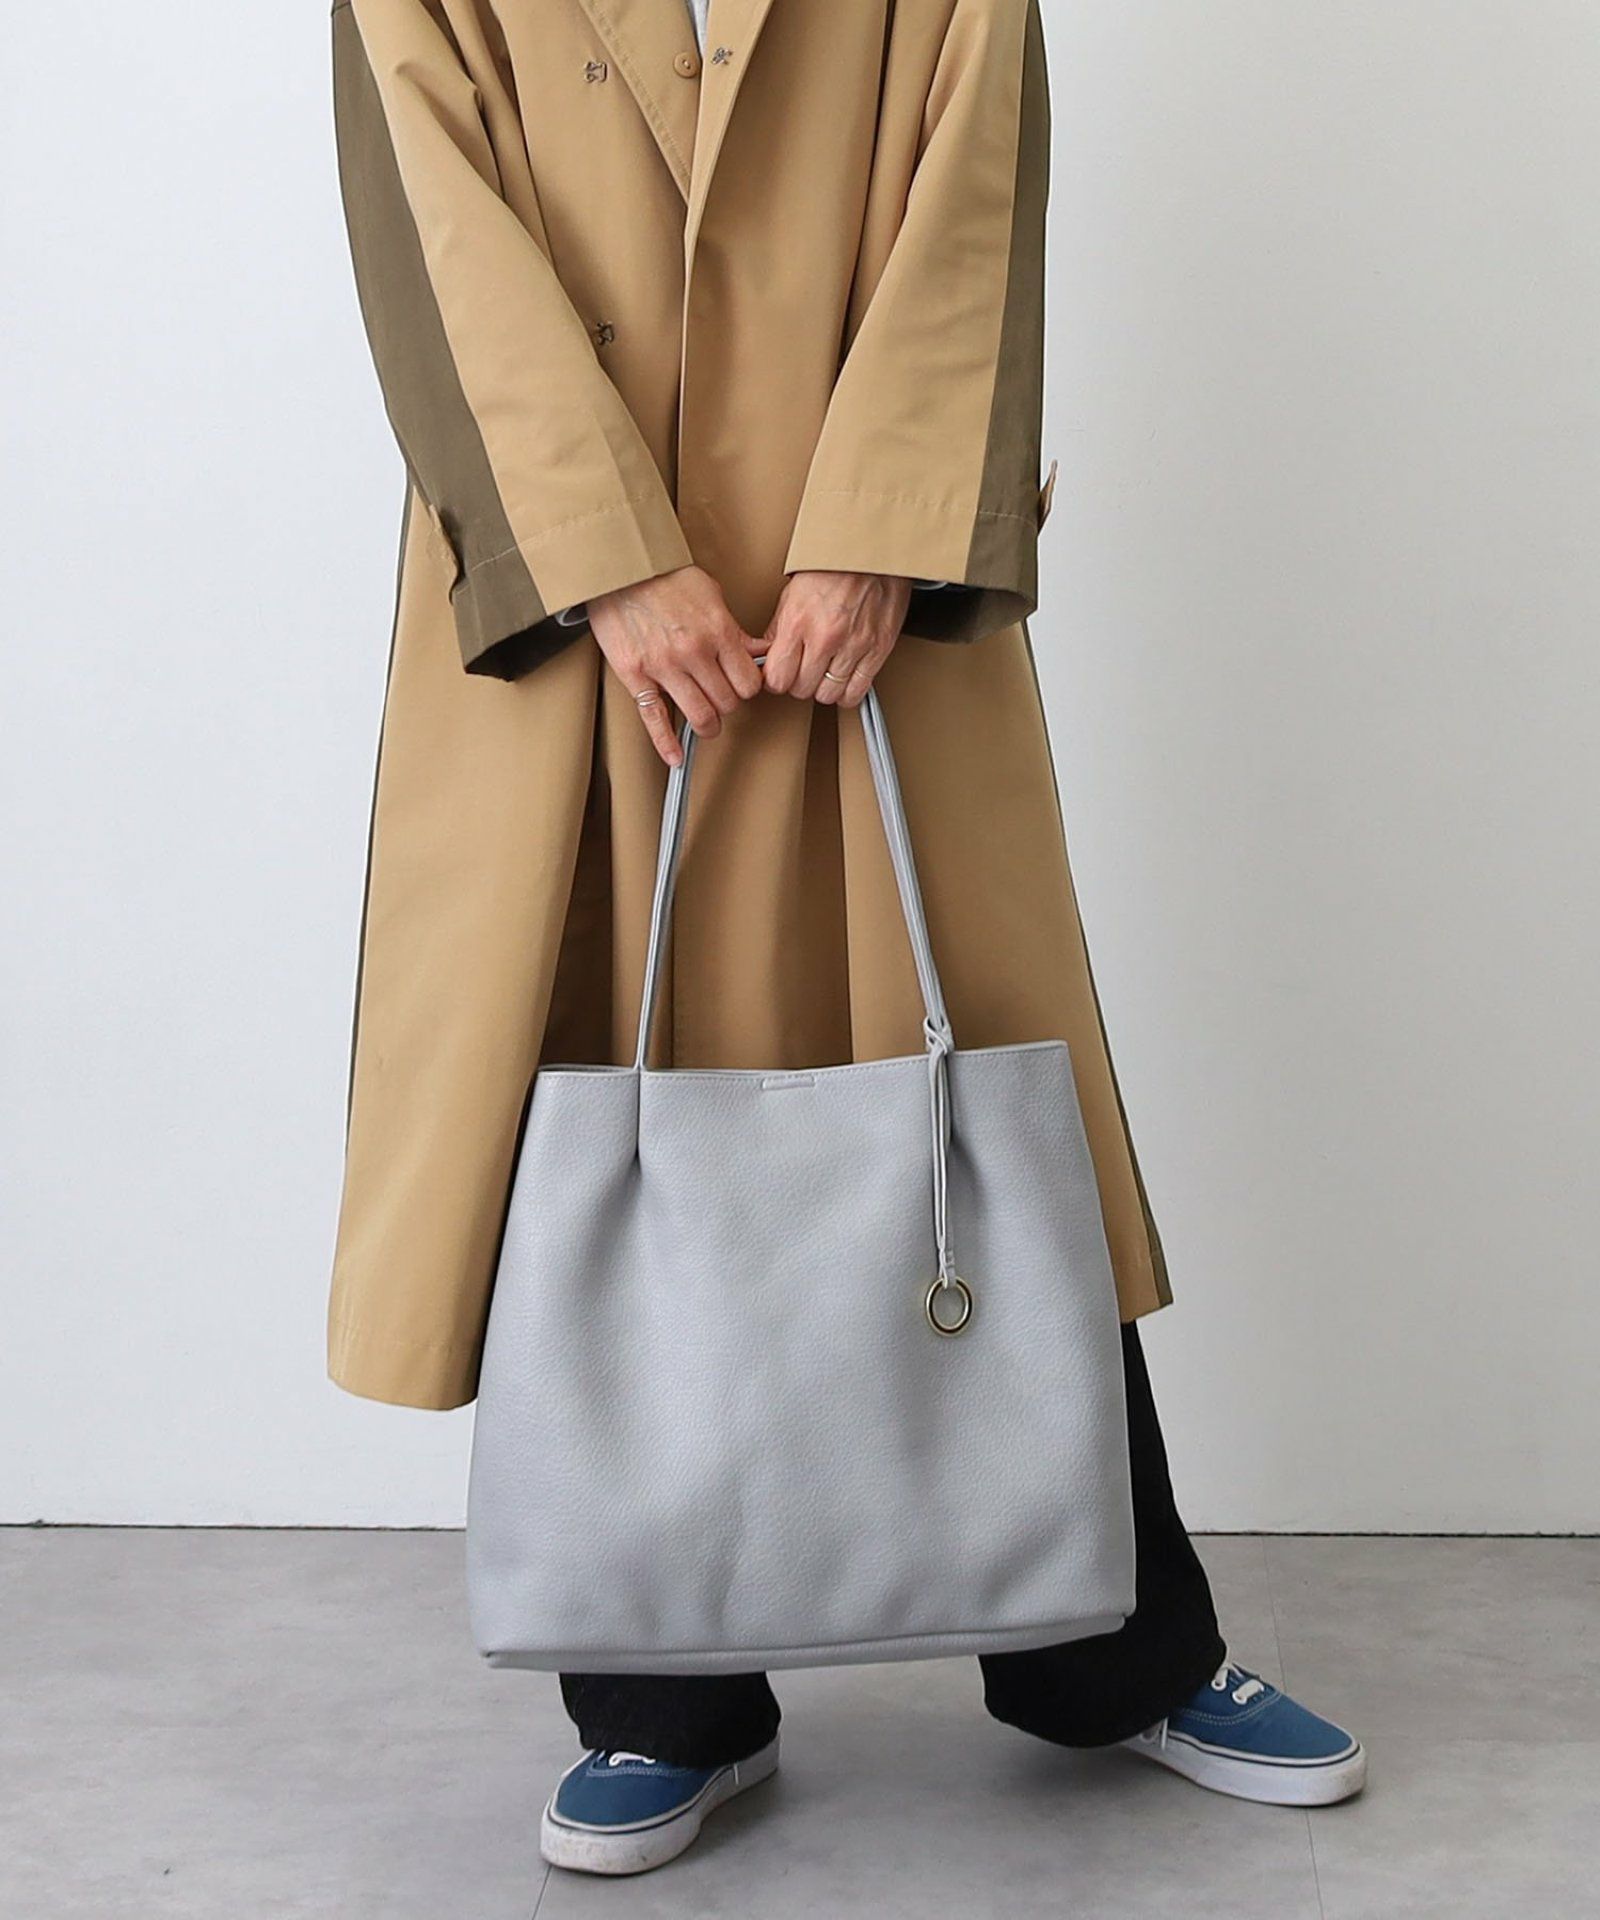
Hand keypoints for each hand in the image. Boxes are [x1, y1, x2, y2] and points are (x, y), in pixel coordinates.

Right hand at [589, 566, 762, 766]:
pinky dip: (666, 743)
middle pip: (728, 702)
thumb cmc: (665, 576)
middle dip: (729, 704)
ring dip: (708, 724)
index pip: (749, 683)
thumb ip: (734, 628)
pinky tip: (675, 757)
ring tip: (707, 722)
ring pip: (700, 715)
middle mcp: (693, 652)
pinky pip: (654, 718)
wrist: (621, 568)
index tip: (742, 686)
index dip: (748, 688)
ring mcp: (663, 666)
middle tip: (723, 699)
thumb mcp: (711, 593)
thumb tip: (758, 651)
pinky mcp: (635, 675)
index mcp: (717, 631)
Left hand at [762, 570, 911, 706]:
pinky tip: (843, 680)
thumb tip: (769, 655)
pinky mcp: (878, 649)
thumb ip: (780, 628)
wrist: (872, 549)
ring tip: (824, 674)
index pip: (778, 678)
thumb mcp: (792, 592)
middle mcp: (825, 637)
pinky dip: (848, 692)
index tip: (780, 675)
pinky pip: (857, 691)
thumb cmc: (834, 565)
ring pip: (828, 695)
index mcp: (799, 621)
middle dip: (799, 684)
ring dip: (823, 688)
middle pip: (802, 690)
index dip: (776, 681)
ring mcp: (854, 645)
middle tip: (803, 671)